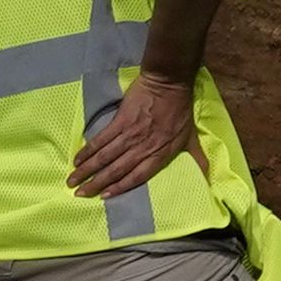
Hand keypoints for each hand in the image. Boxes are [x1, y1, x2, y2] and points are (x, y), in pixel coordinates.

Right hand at [70, 73, 198, 202]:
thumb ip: (197, 158)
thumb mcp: (191, 137)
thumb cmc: (180, 111)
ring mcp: (130, 134)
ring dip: (87, 170)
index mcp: (159, 154)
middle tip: (80, 194)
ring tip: (72, 180)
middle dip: (96, 183)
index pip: (137, 176)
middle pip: (116, 170)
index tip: (104, 197)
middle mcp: (143, 147)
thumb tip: (208, 177)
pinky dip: (88, 150)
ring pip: (105, 157)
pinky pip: (101, 139)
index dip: (120, 187)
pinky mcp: (120, 121)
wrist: (168, 84)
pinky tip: (78, 159)